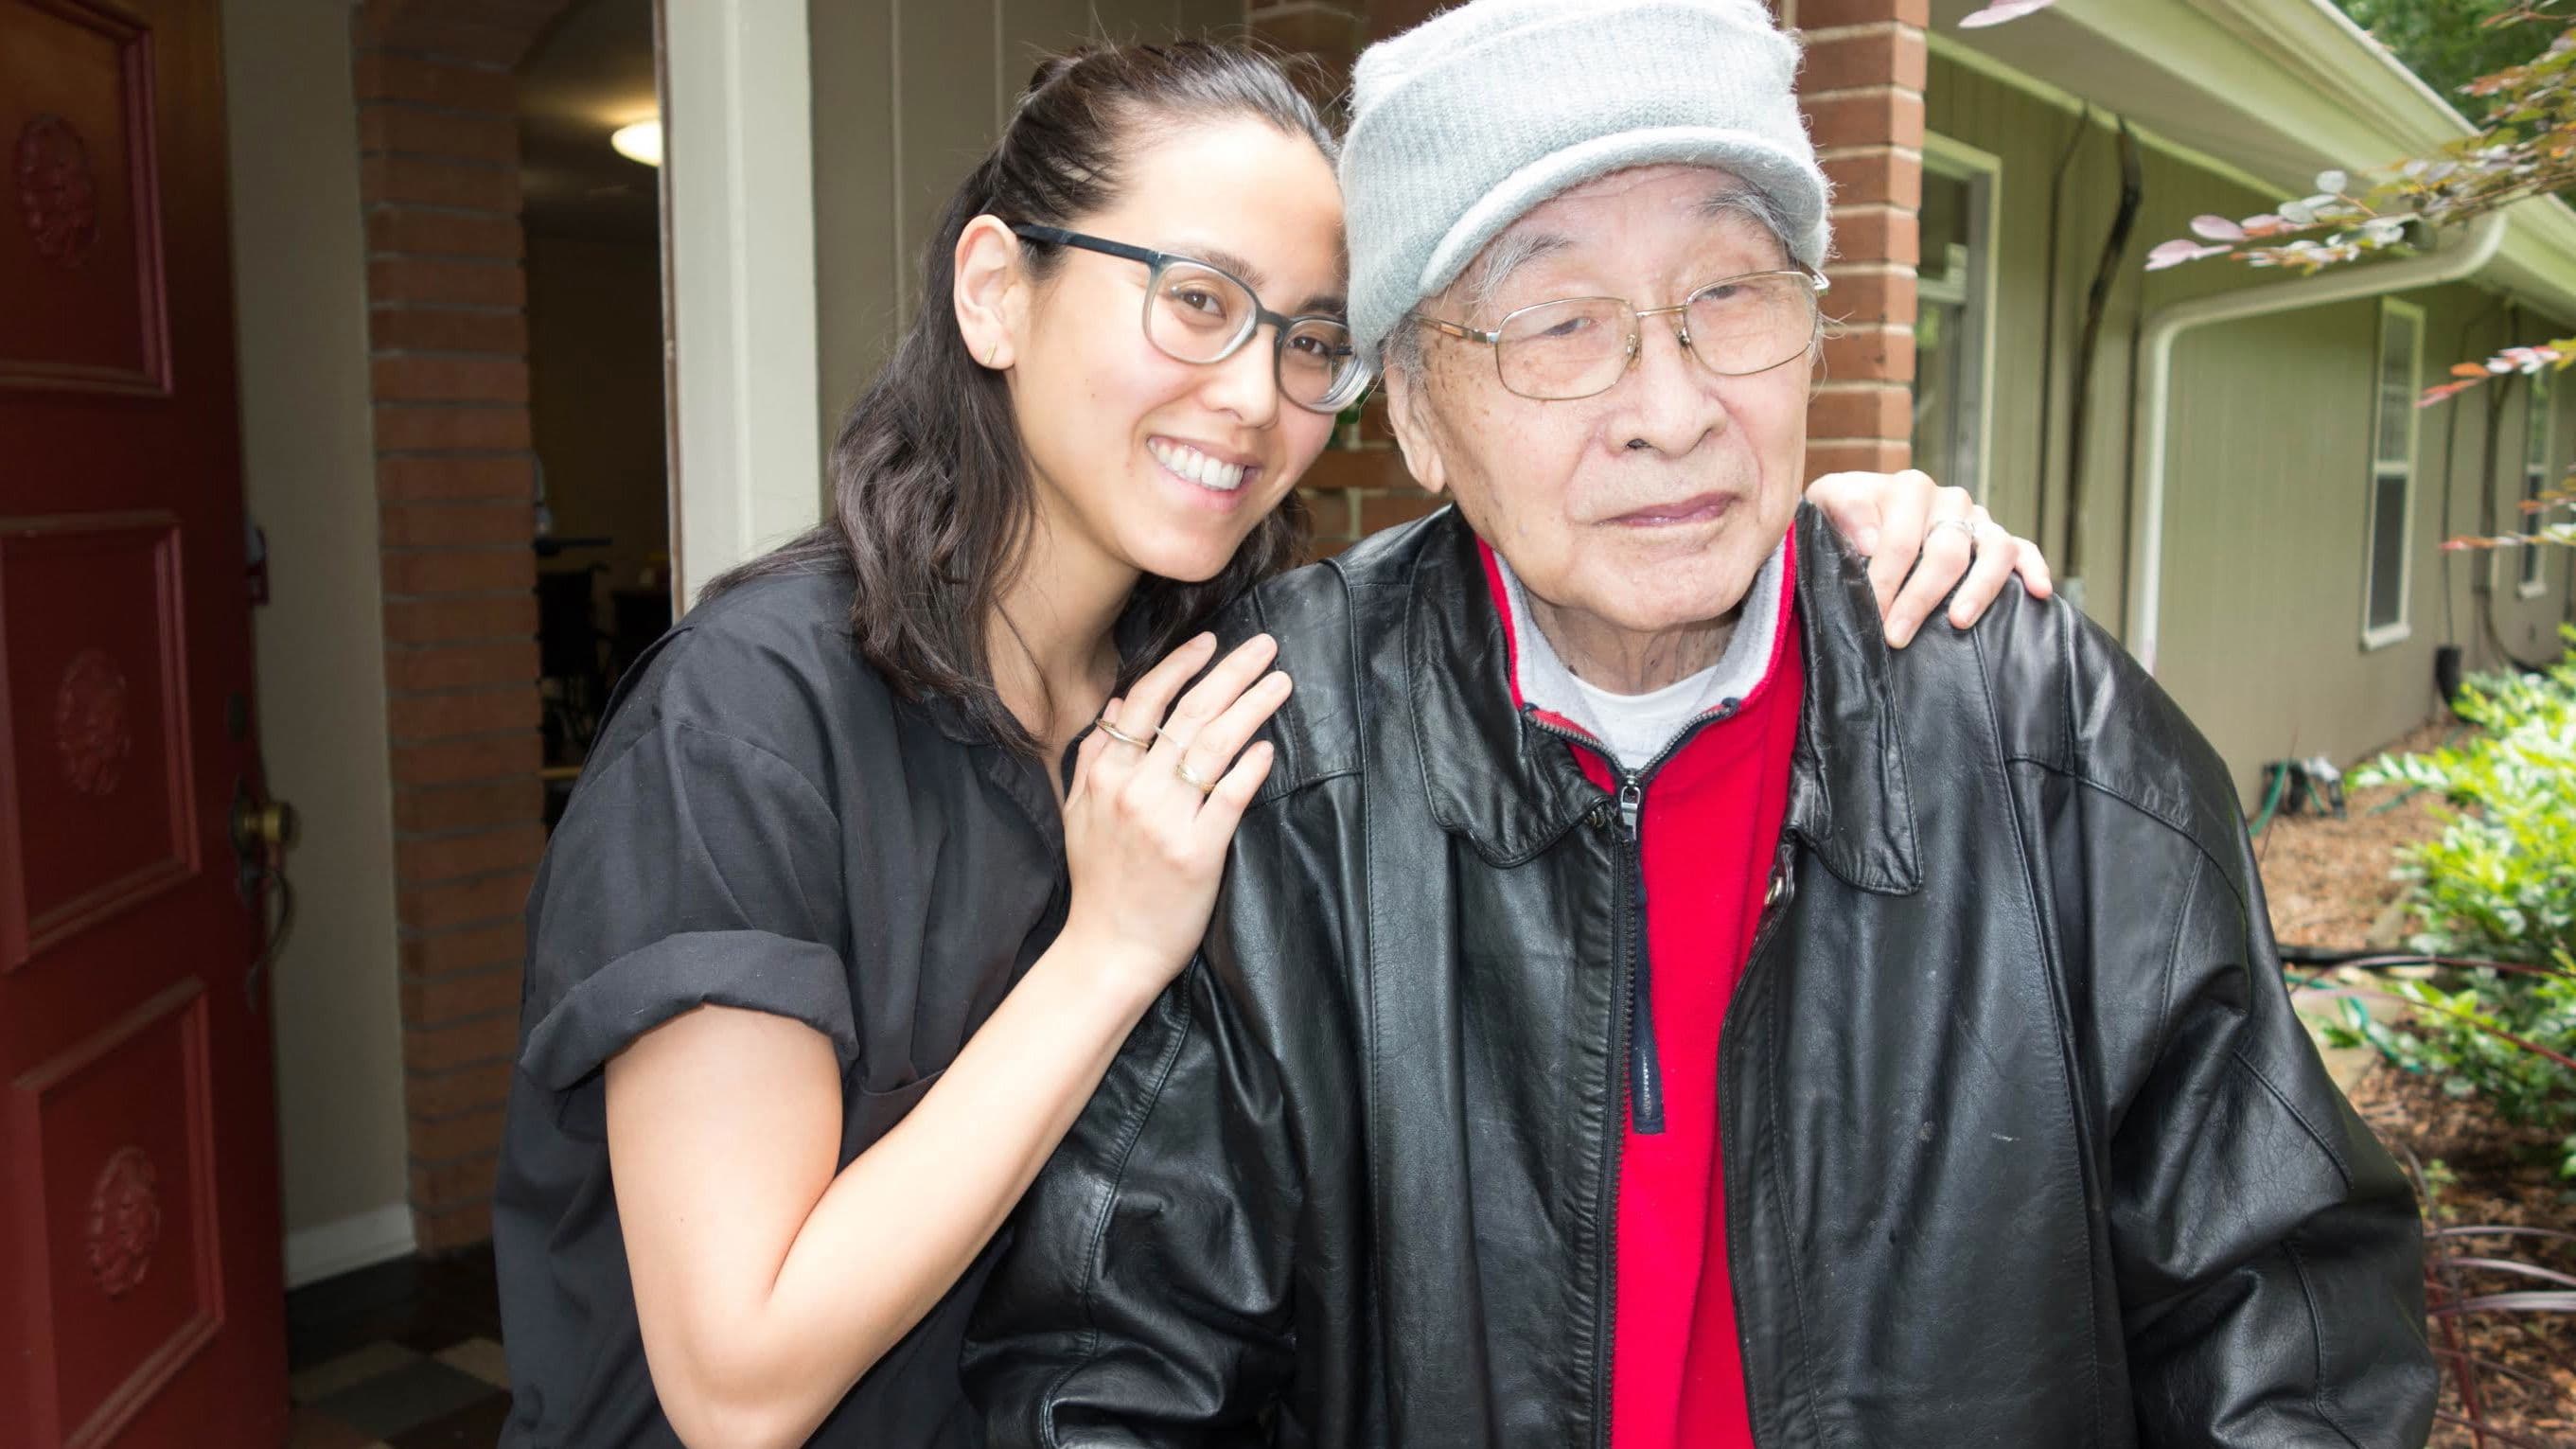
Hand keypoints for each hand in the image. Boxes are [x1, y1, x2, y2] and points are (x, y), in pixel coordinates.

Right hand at [1059, 632, 1289, 999]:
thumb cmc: (1099, 882)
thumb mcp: (1078, 812)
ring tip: (1280, 682)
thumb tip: (1116, 705)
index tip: (1209, 642)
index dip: (1179, 665)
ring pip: (1213, 747)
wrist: (1109, 950)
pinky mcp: (1196, 853)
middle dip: (1230, 672)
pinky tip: (1268, 746)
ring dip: (1251, 707)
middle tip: (1264, 645)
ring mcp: (1166, 821)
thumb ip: (1093, 756)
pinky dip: (1249, 768)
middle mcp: (1133, 791)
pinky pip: (1228, 799)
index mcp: (1105, 776)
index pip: (1145, 702)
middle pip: (1189, 714)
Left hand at [1806, 469, 2055, 646]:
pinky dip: (2035, 568)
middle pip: (1946, 550)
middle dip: (1920, 597)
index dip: (1886, 579)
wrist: (1857, 518)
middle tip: (1897, 636)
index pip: (1902, 538)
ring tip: (1958, 622)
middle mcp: (1950, 501)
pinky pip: (2024, 550)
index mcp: (1909, 488)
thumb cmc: (1842, 516)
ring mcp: (1978, 521)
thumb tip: (1870, 541)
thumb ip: (1842, 509)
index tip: (1873, 614)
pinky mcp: (1998, 540)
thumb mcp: (1826, 501)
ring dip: (1978, 589)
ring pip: (1994, 549)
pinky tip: (2039, 592)